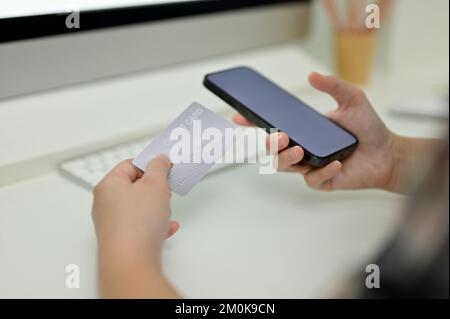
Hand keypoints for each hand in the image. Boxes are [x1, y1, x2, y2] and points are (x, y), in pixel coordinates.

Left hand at [92, 155, 179, 297]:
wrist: (130, 259)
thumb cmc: (137, 221)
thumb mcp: (155, 184)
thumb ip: (159, 167)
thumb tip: (159, 159)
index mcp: (109, 185)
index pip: (129, 165)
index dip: (149, 164)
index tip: (165, 167)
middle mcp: (106, 204)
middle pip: (134, 188)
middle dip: (154, 189)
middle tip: (166, 190)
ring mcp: (113, 223)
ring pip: (139, 209)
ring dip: (157, 208)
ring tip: (166, 211)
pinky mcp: (122, 240)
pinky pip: (141, 227)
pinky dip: (155, 225)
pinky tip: (168, 227)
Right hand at [233, 72, 398, 191]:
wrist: (387, 153)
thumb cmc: (368, 129)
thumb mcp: (352, 100)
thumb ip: (333, 86)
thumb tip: (312, 75)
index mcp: (302, 130)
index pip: (272, 126)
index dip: (253, 122)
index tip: (240, 115)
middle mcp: (301, 148)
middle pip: (272, 149)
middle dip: (269, 143)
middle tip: (279, 135)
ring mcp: (309, 165)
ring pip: (284, 166)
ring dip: (287, 158)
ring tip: (299, 150)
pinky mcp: (322, 181)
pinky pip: (312, 179)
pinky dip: (322, 172)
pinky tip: (335, 163)